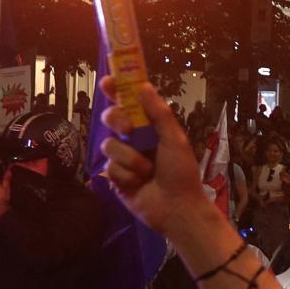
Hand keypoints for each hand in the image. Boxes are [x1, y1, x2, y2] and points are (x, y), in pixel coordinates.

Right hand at [98, 79, 221, 235]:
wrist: (177, 208)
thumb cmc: (182, 172)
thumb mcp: (174, 139)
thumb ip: (159, 113)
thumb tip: (143, 85)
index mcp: (149, 126)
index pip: (129, 101)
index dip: (116, 89)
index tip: (108, 81)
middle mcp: (133, 138)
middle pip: (111, 117)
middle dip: (117, 121)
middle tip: (129, 130)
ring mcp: (123, 157)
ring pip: (108, 145)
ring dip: (130, 158)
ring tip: (147, 170)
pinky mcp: (115, 177)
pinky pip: (110, 168)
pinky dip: (126, 175)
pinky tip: (139, 183)